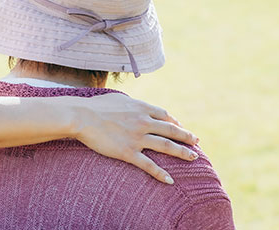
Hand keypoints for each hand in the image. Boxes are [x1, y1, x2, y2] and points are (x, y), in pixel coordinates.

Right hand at [71, 93, 199, 183]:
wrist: (82, 116)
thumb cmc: (96, 106)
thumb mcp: (119, 99)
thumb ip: (131, 103)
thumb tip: (135, 105)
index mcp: (141, 108)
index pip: (165, 116)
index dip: (175, 123)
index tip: (182, 128)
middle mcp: (143, 122)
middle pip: (171, 130)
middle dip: (186, 137)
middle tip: (197, 142)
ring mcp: (137, 138)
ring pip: (166, 146)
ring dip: (182, 153)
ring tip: (193, 158)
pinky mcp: (128, 152)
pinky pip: (148, 165)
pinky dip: (161, 173)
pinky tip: (170, 180)